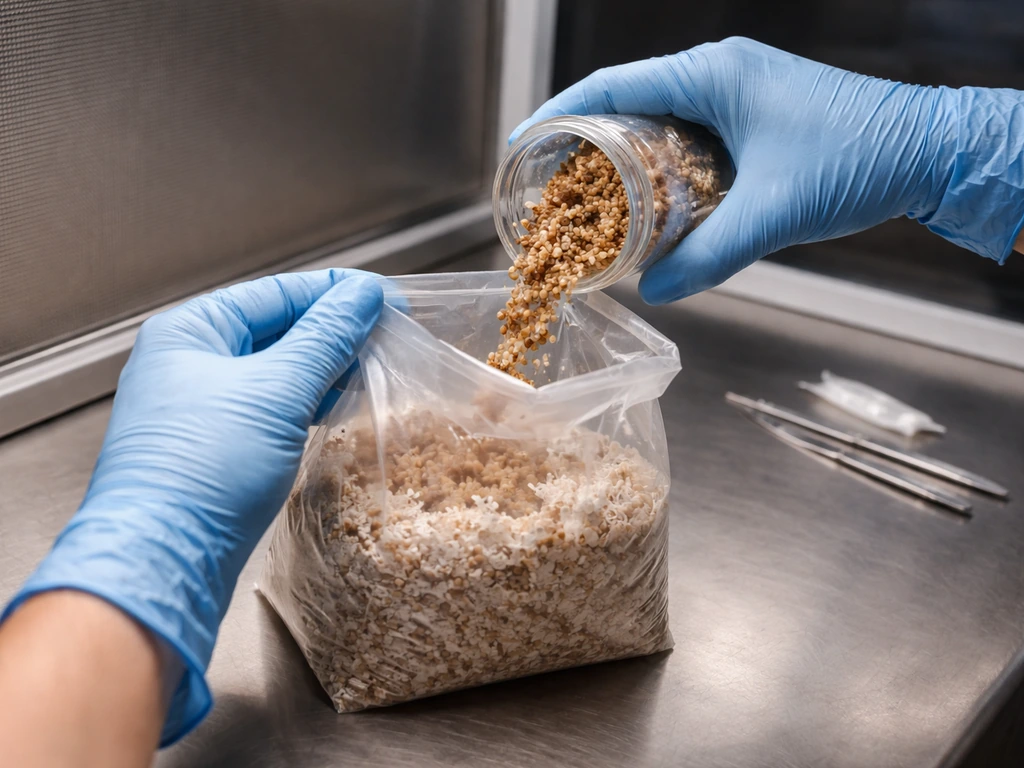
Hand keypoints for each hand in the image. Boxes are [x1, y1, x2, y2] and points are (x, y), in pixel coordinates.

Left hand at [1, 269, 383, 744]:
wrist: (163, 561)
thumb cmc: (200, 473)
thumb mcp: (276, 391)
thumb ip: (325, 337)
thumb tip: (363, 296)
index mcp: (192, 330)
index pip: (278, 291)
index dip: (338, 293)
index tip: (387, 299)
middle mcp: (190, 361)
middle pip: (279, 328)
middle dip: (335, 332)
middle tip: (388, 337)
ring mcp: (202, 405)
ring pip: (278, 370)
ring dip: (325, 368)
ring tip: (370, 371)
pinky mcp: (217, 445)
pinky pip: (272, 406)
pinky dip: (307, 402)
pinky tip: (336, 407)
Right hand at [515, 37, 1023, 302]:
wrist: (930, 152)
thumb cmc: (859, 161)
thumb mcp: (772, 215)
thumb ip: (708, 259)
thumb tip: (655, 294)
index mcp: (713, 74)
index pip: (612, 85)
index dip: (559, 113)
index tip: (523, 145)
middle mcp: (718, 74)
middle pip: (626, 101)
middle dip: (583, 141)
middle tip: (550, 185)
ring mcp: (736, 93)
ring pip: (657, 121)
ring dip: (622, 157)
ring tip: (587, 199)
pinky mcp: (752, 116)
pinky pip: (687, 137)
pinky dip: (660, 167)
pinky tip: (647, 204)